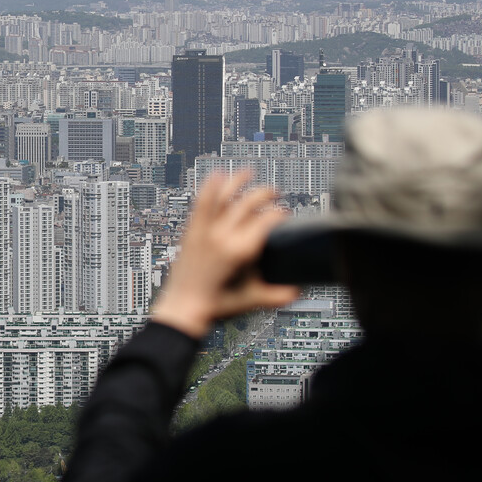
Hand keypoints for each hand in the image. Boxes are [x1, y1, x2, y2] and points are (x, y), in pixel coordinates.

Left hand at [151, 170, 299, 338]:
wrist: (183, 309)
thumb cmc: (216, 305)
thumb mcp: (252, 299)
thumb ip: (277, 294)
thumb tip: (298, 291)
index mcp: (241, 250)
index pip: (267, 220)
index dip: (279, 213)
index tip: (284, 213)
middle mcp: (223, 236)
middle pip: (248, 203)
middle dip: (265, 194)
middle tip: (274, 193)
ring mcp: (205, 231)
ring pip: (223, 196)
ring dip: (237, 181)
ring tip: (248, 172)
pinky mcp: (191, 232)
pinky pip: (200, 203)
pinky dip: (208, 187)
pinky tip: (215, 175)